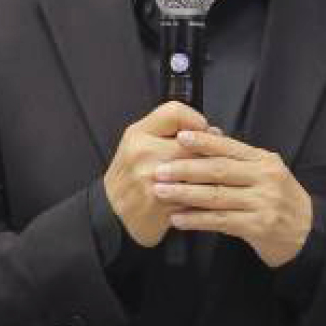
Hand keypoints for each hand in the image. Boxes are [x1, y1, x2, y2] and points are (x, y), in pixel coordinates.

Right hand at [102, 100, 217, 247]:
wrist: (111, 212)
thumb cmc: (130, 175)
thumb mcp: (139, 142)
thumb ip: (170, 130)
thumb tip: (211, 132)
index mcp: (138, 135)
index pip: (175, 112)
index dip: (195, 120)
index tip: (202, 131)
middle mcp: (143, 154)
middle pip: (194, 143)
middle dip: (210, 151)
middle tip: (214, 157)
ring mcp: (152, 179)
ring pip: (200, 170)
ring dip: (211, 174)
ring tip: (211, 177)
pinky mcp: (162, 204)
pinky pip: (195, 195)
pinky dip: (204, 195)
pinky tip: (203, 195)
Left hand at [151, 129, 313, 267]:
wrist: (307, 232)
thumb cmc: (279, 199)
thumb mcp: (266, 172)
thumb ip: (239, 158)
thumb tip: (208, 134)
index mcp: (265, 161)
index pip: (230, 147)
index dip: (204, 142)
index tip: (179, 138)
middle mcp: (266, 179)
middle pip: (219, 170)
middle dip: (186, 169)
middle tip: (160, 169)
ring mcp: (263, 203)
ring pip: (217, 196)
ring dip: (185, 194)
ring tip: (161, 192)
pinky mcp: (258, 226)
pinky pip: (221, 221)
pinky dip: (197, 219)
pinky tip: (177, 219)